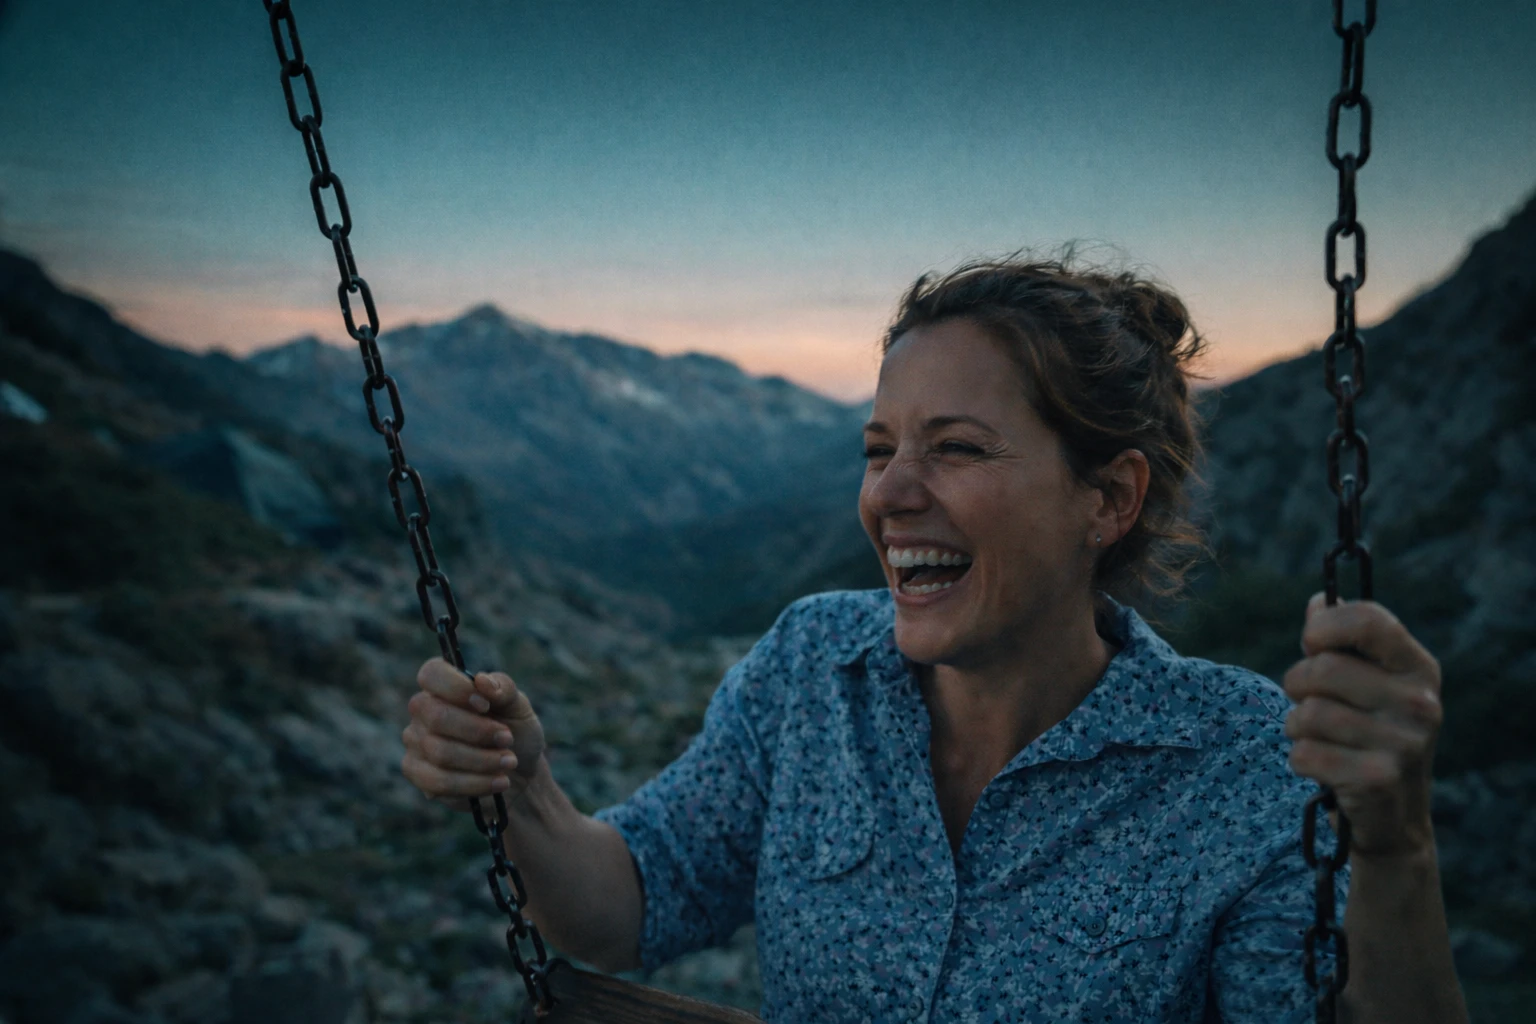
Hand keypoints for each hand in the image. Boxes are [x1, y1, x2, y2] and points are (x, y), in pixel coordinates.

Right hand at [400, 659, 546, 807]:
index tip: (486, 705)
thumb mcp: (519, 707)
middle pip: (437, 717)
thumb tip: (481, 681)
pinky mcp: (418, 774)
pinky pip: (438, 782)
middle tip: (508, 739)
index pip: (431, 674)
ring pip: (440, 753)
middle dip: (478, 731)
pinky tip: (498, 782)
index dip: (458, 689)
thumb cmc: (515, 732)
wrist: (520, 774)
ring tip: (509, 762)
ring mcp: (416, 743)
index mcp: (443, 687)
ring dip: (482, 760)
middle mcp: (423, 711)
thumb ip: (504, 689)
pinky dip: (474, 783)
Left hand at [1282, 593, 1442, 859]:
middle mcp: (1420, 703)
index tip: (1312, 643)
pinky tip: (1324, 767)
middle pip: (1321, 670)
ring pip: (1307, 715)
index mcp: (1419, 668)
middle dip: (1298, 685)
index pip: (1367, 620)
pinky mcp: (1377, 780)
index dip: (1323, 626)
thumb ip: (1341, 641)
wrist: (1394, 816)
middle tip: (1309, 702)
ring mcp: (1403, 744)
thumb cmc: (1369, 733)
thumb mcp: (1366, 683)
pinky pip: (1303, 754)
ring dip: (1297, 727)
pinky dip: (1300, 760)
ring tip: (1320, 738)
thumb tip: (1318, 602)